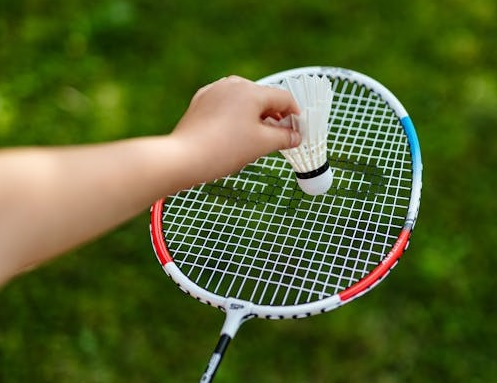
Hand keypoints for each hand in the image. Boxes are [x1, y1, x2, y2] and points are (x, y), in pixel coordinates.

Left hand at [170, 76, 300, 184]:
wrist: (185, 157)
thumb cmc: (225, 149)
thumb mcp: (262, 144)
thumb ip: (284, 137)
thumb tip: (295, 136)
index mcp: (251, 91)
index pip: (283, 98)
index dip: (295, 114)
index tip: (297, 130)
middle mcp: (232, 84)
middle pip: (263, 97)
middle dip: (274, 116)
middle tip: (280, 136)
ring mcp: (214, 91)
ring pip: (243, 100)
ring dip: (255, 116)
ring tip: (257, 137)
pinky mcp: (201, 101)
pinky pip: (226, 105)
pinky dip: (236, 116)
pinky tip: (235, 134)